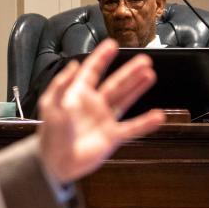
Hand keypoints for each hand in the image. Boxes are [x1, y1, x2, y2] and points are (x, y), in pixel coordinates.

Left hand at [37, 39, 164, 182]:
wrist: (55, 163)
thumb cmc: (50, 134)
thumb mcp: (51, 106)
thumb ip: (61, 85)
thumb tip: (72, 65)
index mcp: (77, 95)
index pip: (91, 71)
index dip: (101, 58)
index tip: (112, 44)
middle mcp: (93, 105)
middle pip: (115, 83)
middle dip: (129, 72)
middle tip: (145, 59)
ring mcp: (104, 120)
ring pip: (125, 100)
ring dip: (137, 87)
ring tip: (150, 74)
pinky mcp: (111, 137)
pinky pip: (132, 128)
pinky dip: (145, 123)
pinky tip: (158, 115)